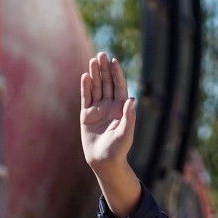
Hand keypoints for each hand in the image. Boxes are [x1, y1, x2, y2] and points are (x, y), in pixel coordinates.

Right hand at [80, 52, 135, 171]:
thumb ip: (129, 117)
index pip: (119, 86)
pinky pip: (86, 98)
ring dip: (94, 74)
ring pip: (96, 88)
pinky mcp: (87, 115)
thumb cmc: (118, 150)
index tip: (114, 61)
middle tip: (101, 54)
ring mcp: (98, 109)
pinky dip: (85, 87)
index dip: (116, 73)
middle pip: (107, 83)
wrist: (104, 162)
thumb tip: (132, 99)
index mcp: (121, 108)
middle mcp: (110, 106)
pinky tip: (85, 76)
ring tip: (93, 61)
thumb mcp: (126, 134)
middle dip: (104, 69)